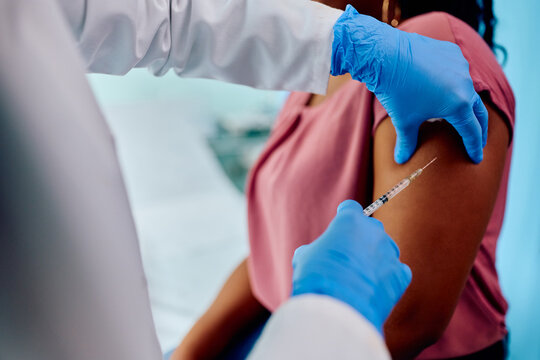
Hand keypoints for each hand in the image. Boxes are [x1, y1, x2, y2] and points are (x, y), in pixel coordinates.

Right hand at [291, 200, 411, 333]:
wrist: (338, 307)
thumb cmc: (317, 277)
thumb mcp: (304, 257)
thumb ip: (313, 249)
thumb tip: (310, 254)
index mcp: (350, 220)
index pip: (350, 208)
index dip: (344, 216)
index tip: (341, 224)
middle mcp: (374, 231)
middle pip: (371, 228)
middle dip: (361, 239)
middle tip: (347, 256)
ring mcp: (390, 252)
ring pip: (385, 249)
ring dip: (376, 258)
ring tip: (360, 276)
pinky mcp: (400, 275)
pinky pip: (397, 271)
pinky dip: (387, 277)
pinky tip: (374, 287)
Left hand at [331, 5, 487, 163]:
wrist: (386, 55)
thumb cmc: (396, 91)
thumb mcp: (403, 120)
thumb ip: (407, 142)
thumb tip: (401, 160)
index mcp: (458, 105)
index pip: (472, 130)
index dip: (474, 146)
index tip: (476, 158)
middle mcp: (465, 84)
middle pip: (478, 111)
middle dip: (479, 128)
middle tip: (478, 142)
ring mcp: (460, 66)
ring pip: (468, 89)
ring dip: (468, 104)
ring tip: (465, 115)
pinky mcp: (452, 52)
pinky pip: (458, 71)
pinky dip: (456, 83)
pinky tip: (449, 89)